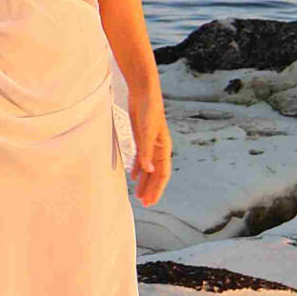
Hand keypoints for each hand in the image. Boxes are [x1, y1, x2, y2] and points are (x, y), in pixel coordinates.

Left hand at [129, 86, 171, 206]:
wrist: (144, 91)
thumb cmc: (148, 109)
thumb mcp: (145, 131)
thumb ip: (146, 151)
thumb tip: (148, 170)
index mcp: (163, 147)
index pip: (163, 173)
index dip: (158, 188)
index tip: (151, 201)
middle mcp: (158, 147)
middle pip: (156, 173)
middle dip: (151, 188)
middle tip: (145, 204)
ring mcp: (150, 143)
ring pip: (148, 167)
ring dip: (144, 181)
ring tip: (139, 195)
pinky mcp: (141, 137)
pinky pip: (141, 158)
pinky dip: (137, 168)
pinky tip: (133, 176)